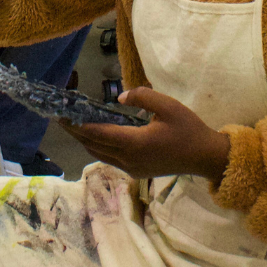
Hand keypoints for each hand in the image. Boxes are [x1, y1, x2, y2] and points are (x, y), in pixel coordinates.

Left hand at [59, 87, 230, 181]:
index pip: (97, 134)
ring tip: (73, 125)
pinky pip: (110, 159)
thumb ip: (142, 97)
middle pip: (93, 145)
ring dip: (85, 140)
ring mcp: (132, 168)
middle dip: (75, 132)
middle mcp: (128, 159)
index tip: (61, 115)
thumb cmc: (188, 129)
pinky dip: (98, 147)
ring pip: (100, 154)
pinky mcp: (137, 171)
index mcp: (134, 143)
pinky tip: (96, 136)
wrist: (205, 157)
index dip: (76, 125)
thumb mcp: (168, 106)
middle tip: (60, 118)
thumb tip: (120, 95)